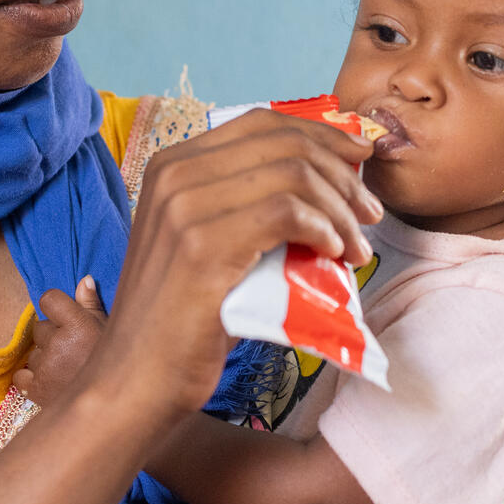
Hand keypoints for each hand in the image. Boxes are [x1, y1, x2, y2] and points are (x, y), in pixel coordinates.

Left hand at [12, 277, 105, 407]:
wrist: (114, 404)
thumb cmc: (113, 362)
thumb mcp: (108, 329)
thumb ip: (91, 304)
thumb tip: (83, 279)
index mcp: (77, 325)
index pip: (48, 299)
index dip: (56, 308)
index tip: (66, 318)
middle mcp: (59, 343)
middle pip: (40, 328)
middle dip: (53, 336)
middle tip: (73, 350)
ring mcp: (46, 367)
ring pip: (34, 353)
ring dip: (46, 358)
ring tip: (68, 369)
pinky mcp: (37, 389)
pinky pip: (21, 375)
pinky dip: (31, 379)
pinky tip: (50, 381)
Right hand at [89, 109, 383, 418]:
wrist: (134, 381)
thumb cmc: (180, 322)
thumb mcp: (207, 245)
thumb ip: (247, 206)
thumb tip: (326, 185)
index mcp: (173, 164)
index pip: (262, 122)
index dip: (321, 132)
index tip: (360, 155)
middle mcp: (174, 173)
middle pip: (285, 143)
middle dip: (342, 173)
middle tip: (370, 212)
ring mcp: (184, 207)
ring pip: (294, 175)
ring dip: (341, 208)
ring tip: (356, 247)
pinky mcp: (202, 246)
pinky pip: (286, 212)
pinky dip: (322, 228)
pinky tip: (333, 254)